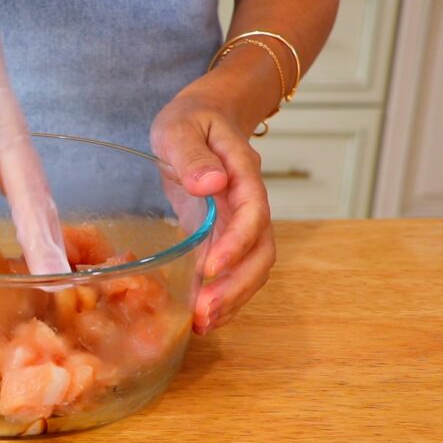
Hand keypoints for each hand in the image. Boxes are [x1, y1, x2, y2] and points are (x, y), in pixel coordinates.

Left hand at [150, 82, 275, 334]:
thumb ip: (192, 154)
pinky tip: (201, 317)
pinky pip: (234, 270)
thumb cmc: (190, 120)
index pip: (252, 213)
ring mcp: (240, 223)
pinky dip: (223, 295)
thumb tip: (209, 182)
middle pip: (261, 251)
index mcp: (242, 173)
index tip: (210, 267)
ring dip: (233, 298)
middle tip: (205, 312)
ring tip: (203, 324)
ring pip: (252, 267)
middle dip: (237, 285)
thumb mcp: (181, 128)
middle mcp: (249, 203)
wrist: (202, 119)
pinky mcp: (226, 237)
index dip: (237, 243)